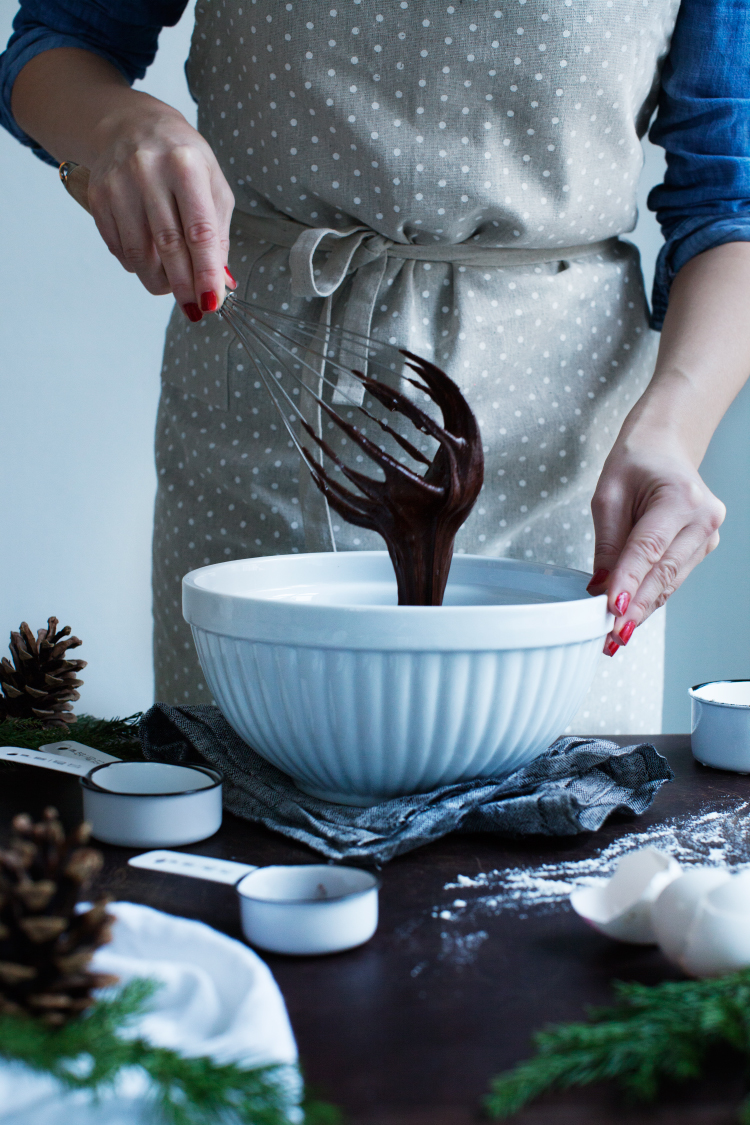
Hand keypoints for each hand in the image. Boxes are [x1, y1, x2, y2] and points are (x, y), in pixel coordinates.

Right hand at [86, 98, 234, 321]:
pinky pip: (119, 248)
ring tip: (172, 286)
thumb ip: (219, 233)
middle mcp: (148, 170)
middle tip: (193, 308)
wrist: (131, 125)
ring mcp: (118, 184)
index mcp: (186, 165)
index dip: (206, 272)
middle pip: (168, 246)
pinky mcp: (98, 196)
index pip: (199, 232)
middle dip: (183, 286)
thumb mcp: (212, 185)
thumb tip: (221, 282)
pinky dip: (136, 265)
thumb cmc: (182, 159)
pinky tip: (149, 261)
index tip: (211, 302)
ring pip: (139, 253)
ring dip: (158, 280)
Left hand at [587, 433, 724, 655]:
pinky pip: (672, 578)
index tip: (610, 610)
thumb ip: (606, 542)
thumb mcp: (608, 495)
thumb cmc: (636, 463)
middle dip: (634, 608)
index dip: (628, 583)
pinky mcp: (703, 548)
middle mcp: (703, 519)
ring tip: (614, 635)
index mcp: (681, 498)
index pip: (648, 550)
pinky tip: (630, 615)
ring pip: (669, 582)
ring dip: (641, 609)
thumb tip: (601, 586)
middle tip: (609, 637)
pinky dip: (650, 596)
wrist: (665, 447)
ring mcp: (707, 536)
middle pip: (663, 573)